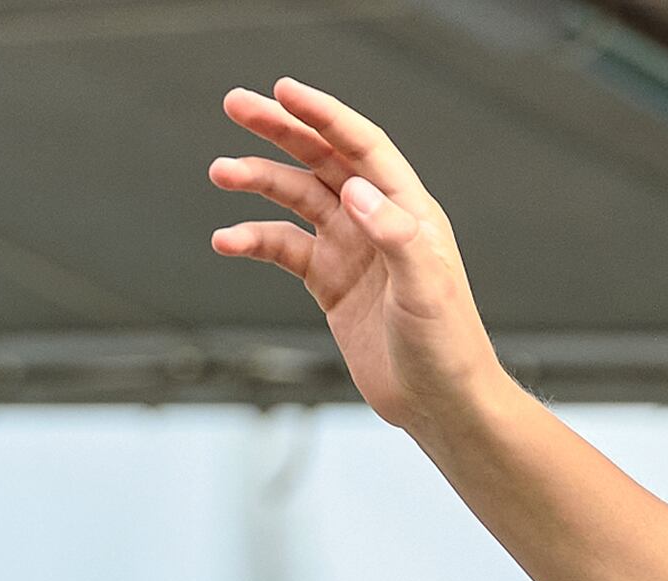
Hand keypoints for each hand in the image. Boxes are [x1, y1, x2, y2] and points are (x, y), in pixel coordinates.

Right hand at [209, 79, 504, 430]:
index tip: (282, 90)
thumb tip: (354, 189)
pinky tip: (226, 240)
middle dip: (280, 129)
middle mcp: (377, 220)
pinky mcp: (330, 282)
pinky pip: (283, 247)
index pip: (362, 145)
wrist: (441, 404)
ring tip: (220, 172)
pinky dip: (253, 239)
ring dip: (258, 181)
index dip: (324, 115)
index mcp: (409, 210)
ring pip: (296, 198)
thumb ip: (395, 235)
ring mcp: (351, 249)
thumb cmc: (447, 346)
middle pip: (323, 158)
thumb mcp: (426, 289)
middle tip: (234, 103)